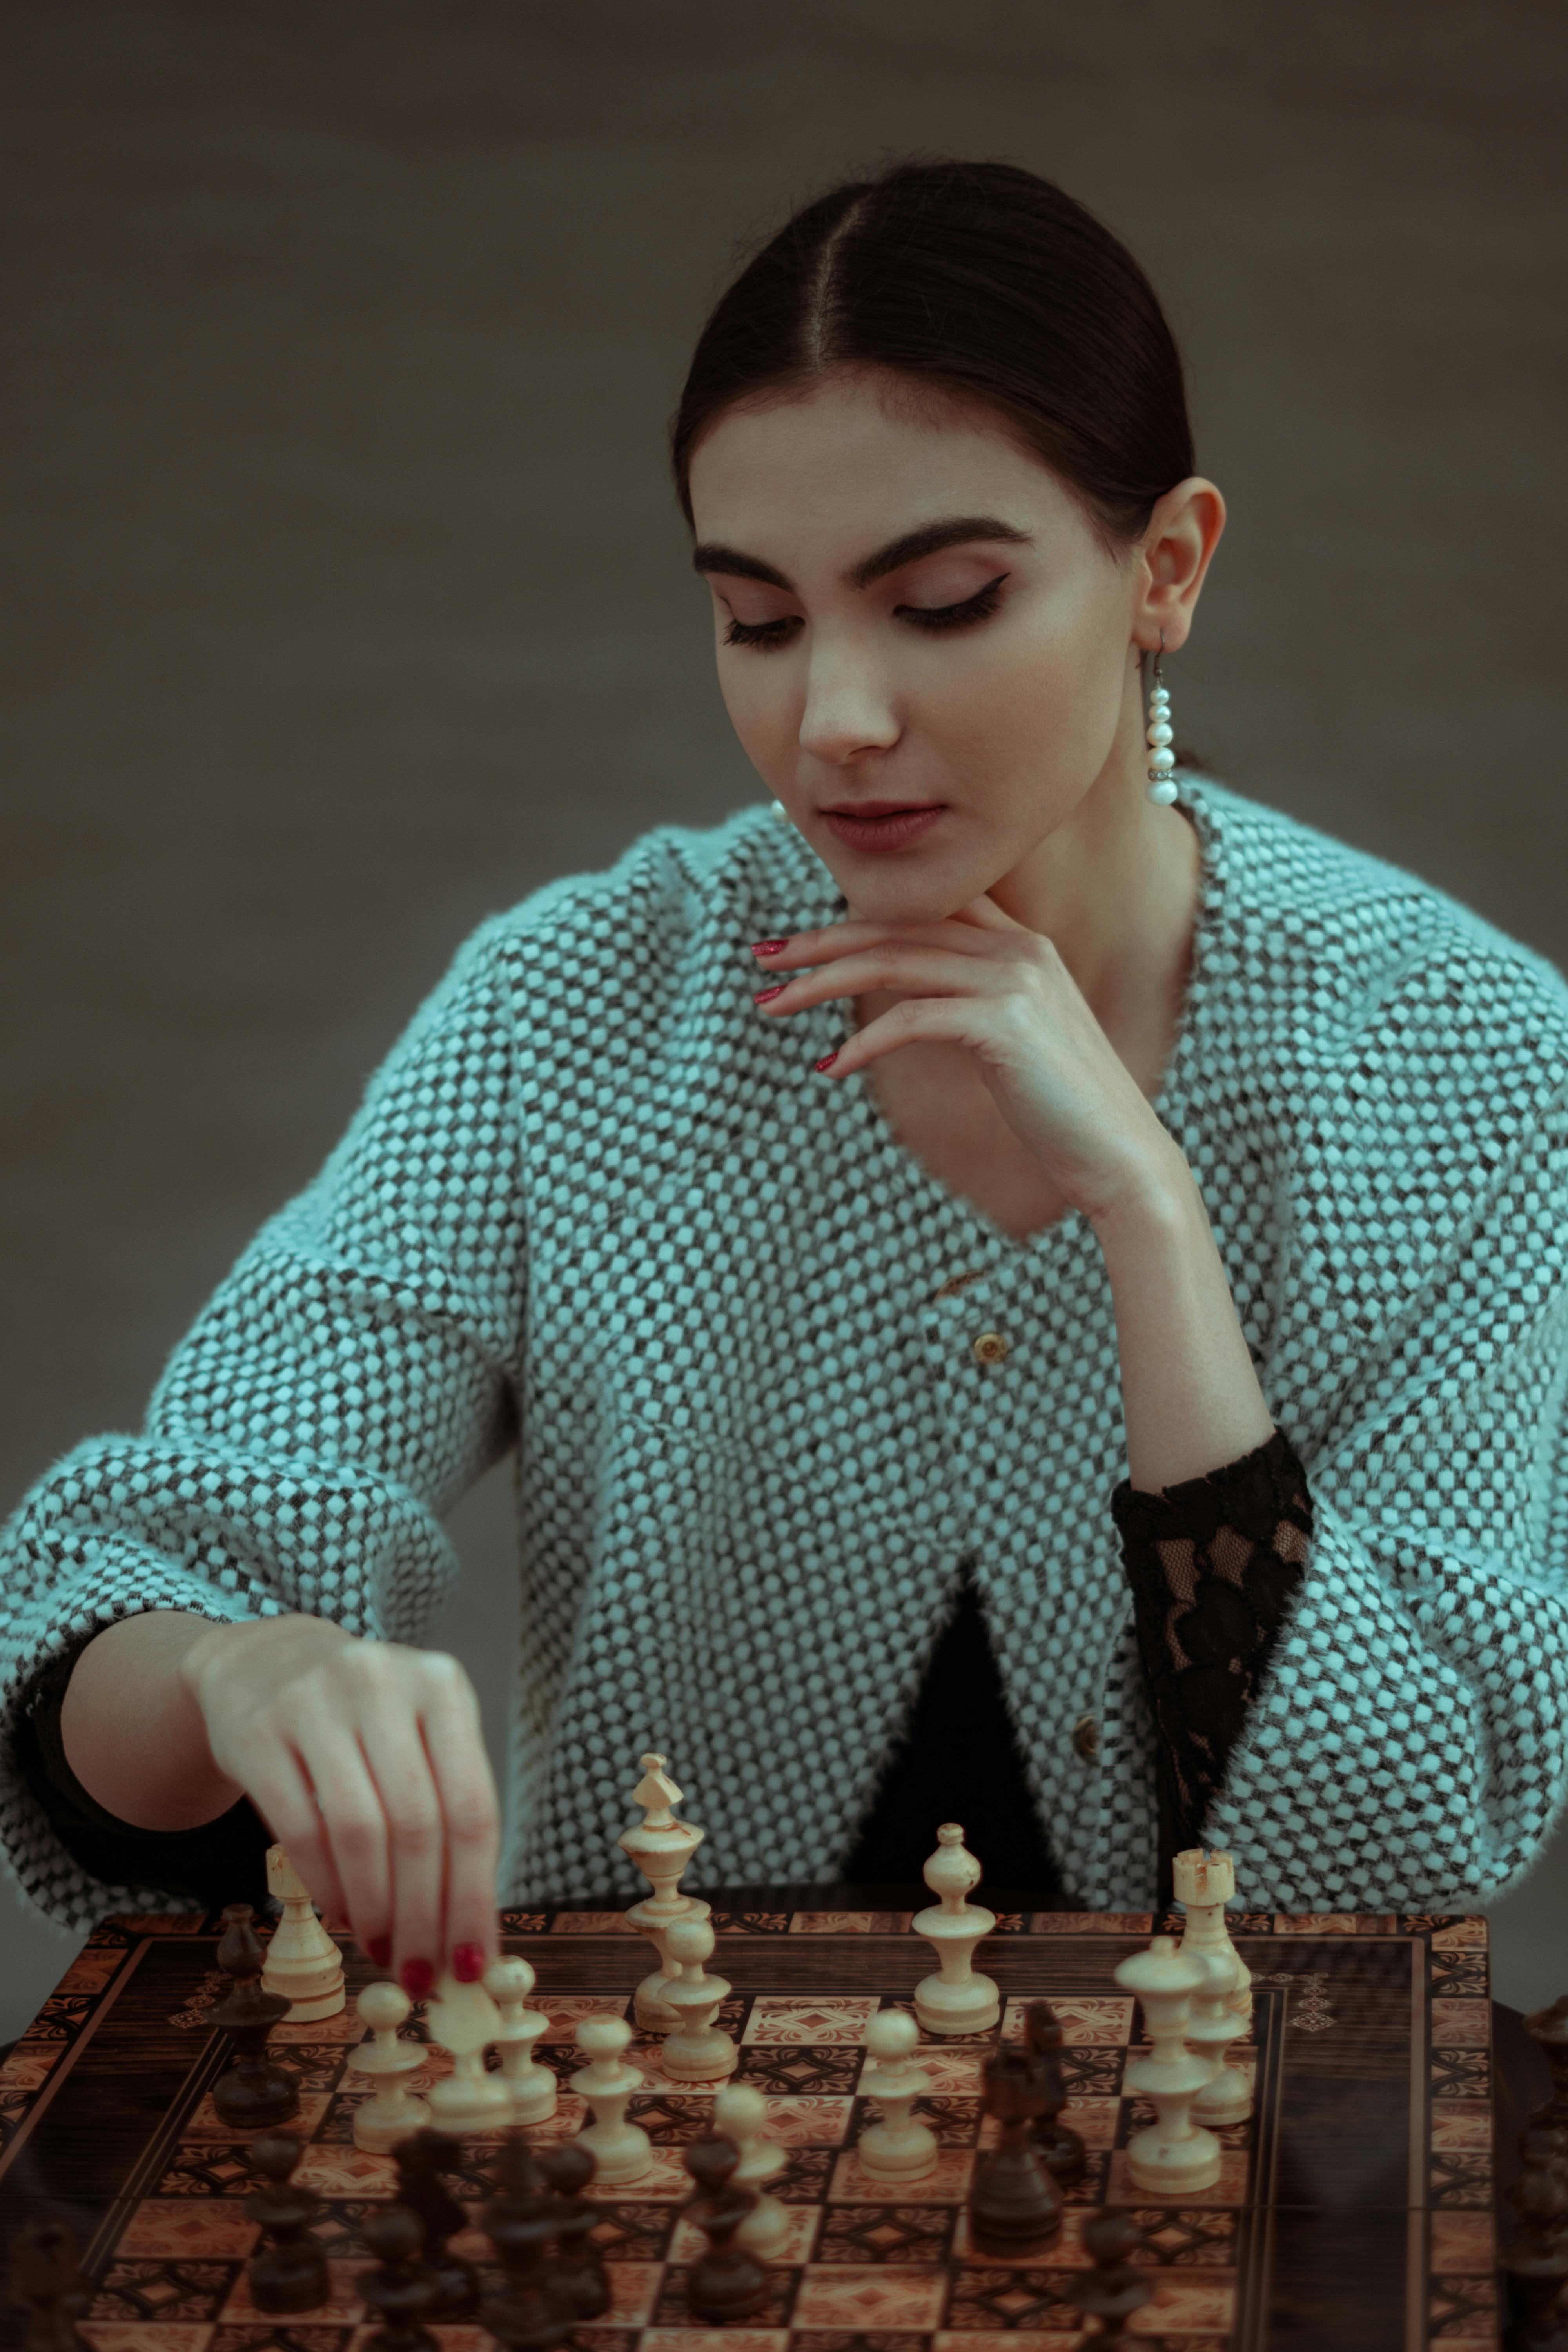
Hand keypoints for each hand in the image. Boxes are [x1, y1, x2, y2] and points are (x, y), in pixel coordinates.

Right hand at [180, 1614, 500, 1994]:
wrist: (263, 1662)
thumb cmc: (363, 1718)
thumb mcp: (420, 1736)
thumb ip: (448, 1816)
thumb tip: (471, 1935)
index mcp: (442, 1685)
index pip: (473, 1808)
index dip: (475, 1896)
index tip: (474, 1962)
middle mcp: (382, 1682)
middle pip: (418, 1826)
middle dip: (424, 1916)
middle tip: (421, 1973)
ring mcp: (315, 1702)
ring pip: (360, 1832)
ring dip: (376, 1909)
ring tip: (382, 1947)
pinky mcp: (258, 1733)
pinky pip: (300, 1831)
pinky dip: (328, 1887)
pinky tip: (342, 1914)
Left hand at [751, 896, 1184, 1225]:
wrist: (1121, 1157)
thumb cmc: (1062, 1109)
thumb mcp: (1014, 1038)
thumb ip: (971, 1003)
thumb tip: (908, 1002)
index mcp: (1021, 944)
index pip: (926, 908)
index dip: (858, 912)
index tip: (801, 937)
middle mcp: (1018, 948)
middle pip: (895, 928)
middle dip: (820, 941)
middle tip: (762, 960)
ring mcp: (1014, 980)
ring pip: (893, 963)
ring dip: (822, 983)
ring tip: (771, 1005)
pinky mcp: (1003, 1022)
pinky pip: (910, 1020)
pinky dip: (863, 1043)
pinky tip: (829, 1067)